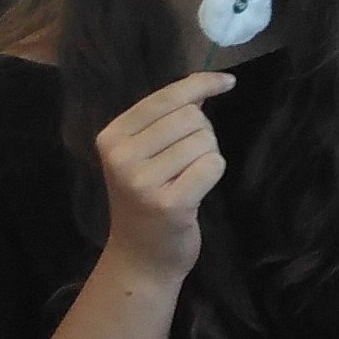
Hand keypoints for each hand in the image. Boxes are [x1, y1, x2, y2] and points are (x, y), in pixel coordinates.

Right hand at [94, 71, 234, 281]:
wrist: (140, 256)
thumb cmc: (146, 199)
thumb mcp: (142, 155)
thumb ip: (166, 119)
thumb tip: (208, 84)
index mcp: (110, 137)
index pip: (165, 98)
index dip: (201, 85)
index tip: (227, 81)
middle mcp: (121, 157)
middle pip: (190, 117)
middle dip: (202, 133)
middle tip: (186, 161)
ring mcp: (142, 182)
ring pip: (204, 141)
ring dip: (207, 156)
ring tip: (187, 178)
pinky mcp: (169, 203)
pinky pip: (212, 165)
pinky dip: (213, 173)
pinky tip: (195, 191)